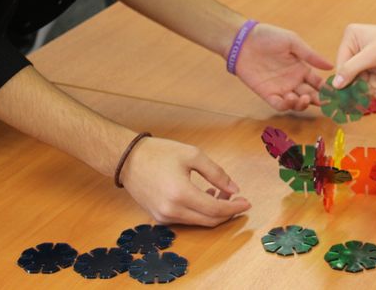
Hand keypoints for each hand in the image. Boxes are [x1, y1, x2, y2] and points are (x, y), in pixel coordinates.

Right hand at [119, 137, 250, 226]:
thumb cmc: (160, 153)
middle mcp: (171, 210)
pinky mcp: (159, 218)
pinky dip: (200, 212)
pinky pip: (186, 220)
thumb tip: (234, 189)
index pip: (215, 210)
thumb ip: (216, 173)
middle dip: (227, 212)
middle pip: (209, 221)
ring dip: (214, 212)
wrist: (127, 159)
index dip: (234, 208)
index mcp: (180, 194)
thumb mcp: (193, 155)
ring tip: (220, 192)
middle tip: (237, 199)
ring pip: (198, 222)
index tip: (247, 202)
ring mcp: (163, 217)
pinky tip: (205, 196)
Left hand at [235, 24, 332, 110]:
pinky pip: (279, 104)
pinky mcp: (267, 93)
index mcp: (301, 69)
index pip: (318, 83)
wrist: (243, 40)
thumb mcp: (293, 42)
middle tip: (323, 102)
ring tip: (304, 98)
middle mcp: (293, 81)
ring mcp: (281, 88)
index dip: (326, 89)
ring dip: (302, 104)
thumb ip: (311, 55)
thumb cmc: (268, 36)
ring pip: (296, 103)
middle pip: (310, 95)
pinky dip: (286, 105)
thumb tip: (331, 66)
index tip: (336, 93)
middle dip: (318, 100)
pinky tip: (291, 99)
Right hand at [333, 23, 375, 96]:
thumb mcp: (372, 55)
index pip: (341, 63)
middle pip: (352, 75)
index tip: (346, 96)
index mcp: (351, 37)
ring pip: (363, 82)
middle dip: (363, 87)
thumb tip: (335, 84)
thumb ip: (351, 69)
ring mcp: (367, 59)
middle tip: (371, 97)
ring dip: (374, 90)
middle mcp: (357, 47)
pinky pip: (373, 83)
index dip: (344, 80)